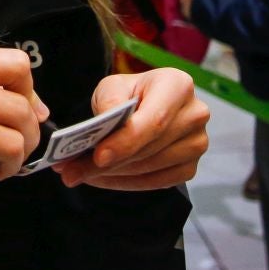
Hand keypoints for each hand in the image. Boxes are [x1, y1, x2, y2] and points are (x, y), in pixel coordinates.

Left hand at [55, 68, 209, 190]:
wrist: (145, 105)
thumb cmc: (130, 94)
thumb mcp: (113, 86)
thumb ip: (110, 101)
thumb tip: (106, 122)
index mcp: (178, 85)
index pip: (154, 121)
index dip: (126, 142)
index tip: (98, 157)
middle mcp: (194, 114)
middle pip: (150, 148)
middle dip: (109, 163)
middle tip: (71, 171)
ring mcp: (197, 143)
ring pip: (151, 168)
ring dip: (112, 175)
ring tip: (78, 173)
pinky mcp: (189, 166)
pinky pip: (157, 183)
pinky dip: (126, 183)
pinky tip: (103, 178)